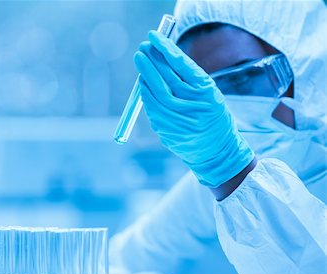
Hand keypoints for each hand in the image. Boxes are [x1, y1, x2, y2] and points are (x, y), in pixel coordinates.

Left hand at [134, 30, 253, 187]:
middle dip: (151, 60)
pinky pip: (151, 107)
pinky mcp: (166, 130)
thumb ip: (188, 77)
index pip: (181, 64)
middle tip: (142, 47)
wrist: (216, 151)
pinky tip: (143, 83)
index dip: (165, 48)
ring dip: (144, 75)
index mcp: (206, 92)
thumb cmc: (212, 116)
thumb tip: (162, 56)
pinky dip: (145, 93)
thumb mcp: (209, 93)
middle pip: (164, 77)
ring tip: (141, 61)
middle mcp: (191, 106)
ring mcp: (177, 120)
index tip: (153, 37)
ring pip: (154, 93)